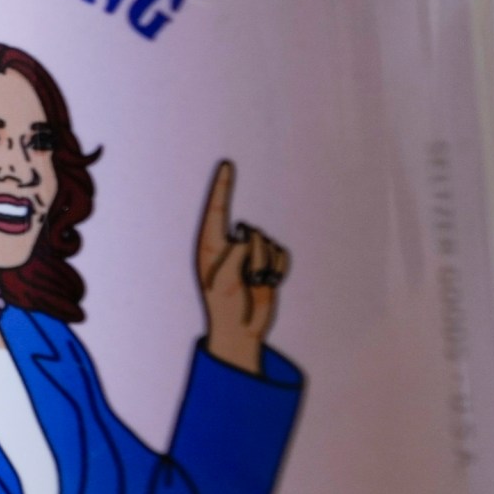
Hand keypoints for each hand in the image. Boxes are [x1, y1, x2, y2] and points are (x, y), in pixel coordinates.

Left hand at [195, 159, 289, 373]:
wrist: (242, 329)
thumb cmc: (226, 304)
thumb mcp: (224, 278)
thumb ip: (236, 252)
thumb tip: (248, 234)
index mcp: (210, 245)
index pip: (217, 209)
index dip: (222, 186)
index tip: (226, 164)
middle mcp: (230, 244)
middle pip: (252, 232)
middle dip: (254, 255)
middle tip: (244, 278)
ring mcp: (249, 253)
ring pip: (269, 243)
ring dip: (265, 265)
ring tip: (253, 283)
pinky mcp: (267, 262)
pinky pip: (282, 254)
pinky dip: (278, 269)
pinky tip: (267, 282)